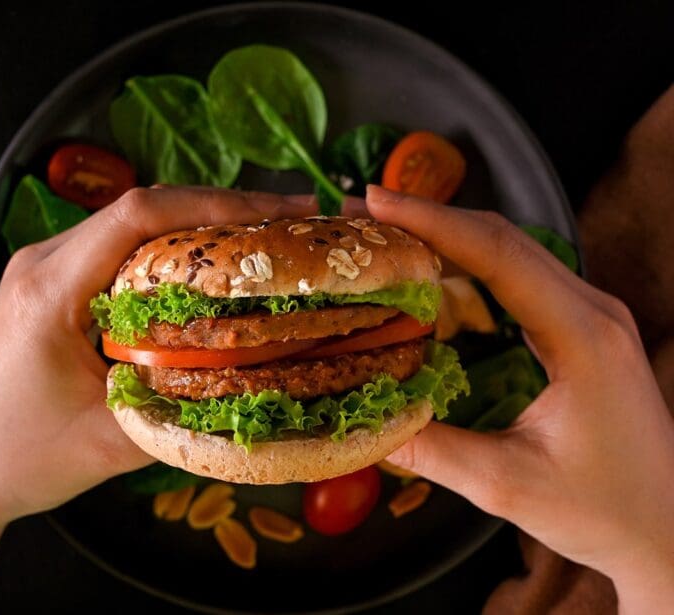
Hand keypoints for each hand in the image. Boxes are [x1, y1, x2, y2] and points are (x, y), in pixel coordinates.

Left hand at [0, 187, 315, 524]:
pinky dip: (177, 250)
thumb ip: (185, 412)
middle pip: (142, 209)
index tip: (276, 213)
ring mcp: (48, 270)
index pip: (138, 218)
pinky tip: (215, 264)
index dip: (214, 206)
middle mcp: (44, 263)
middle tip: (292, 217)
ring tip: (266, 233)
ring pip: (135, 224)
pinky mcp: (57, 286)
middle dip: (223, 207)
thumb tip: (262, 384)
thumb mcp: (111, 443)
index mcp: (49, 290)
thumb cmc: (19, 458)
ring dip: (202, 224)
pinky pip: (124, 250)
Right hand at [366, 185, 673, 611]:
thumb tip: (360, 420)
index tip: (377, 202)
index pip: (498, 255)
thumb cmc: (601, 508)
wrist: (665, 527)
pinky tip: (434, 272)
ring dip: (451, 235)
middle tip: (367, 213)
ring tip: (389, 234)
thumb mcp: (506, 485)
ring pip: (514, 251)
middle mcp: (593, 310)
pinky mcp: (584, 328)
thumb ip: (431, 450)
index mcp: (582, 337)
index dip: (432, 222)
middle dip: (431, 218)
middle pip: (505, 238)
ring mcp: (592, 315)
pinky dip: (471, 264)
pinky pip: (521, 277)